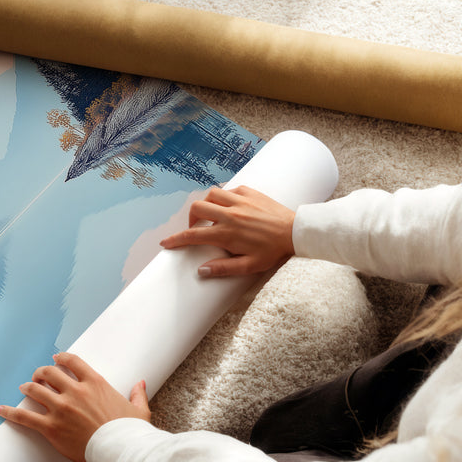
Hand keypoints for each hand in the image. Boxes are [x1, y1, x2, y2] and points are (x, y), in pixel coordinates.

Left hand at [0, 353, 149, 461]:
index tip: (55, 359)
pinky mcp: (51, 427)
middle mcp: (75, 391)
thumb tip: (141, 383)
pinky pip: (25, 417)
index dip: (61, 359)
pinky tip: (1, 409)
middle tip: (37, 376)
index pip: (72, 362)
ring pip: (35, 390)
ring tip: (23, 388)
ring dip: (28, 387)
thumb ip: (137, 394)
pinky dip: (11, 412)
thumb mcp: (138, 410)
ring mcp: (61, 409)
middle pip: (49, 373)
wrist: (121, 451)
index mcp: (95, 383)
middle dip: (41, 373)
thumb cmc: (131, 432)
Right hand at [160, 185, 294, 277]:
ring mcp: (240, 201)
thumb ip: (224, 268)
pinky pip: (229, 190)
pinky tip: (230, 207)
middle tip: (197, 229)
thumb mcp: (250, 266)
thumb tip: (201, 271)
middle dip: (191, 219)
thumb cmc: (273, 251)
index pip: (193, 236)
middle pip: (197, 209)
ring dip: (207, 204)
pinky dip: (224, 197)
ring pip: (211, 194)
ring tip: (212, 216)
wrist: (296, 232)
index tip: (166, 243)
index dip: (176, 240)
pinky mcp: (250, 192)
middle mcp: (230, 214)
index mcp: (227, 233)